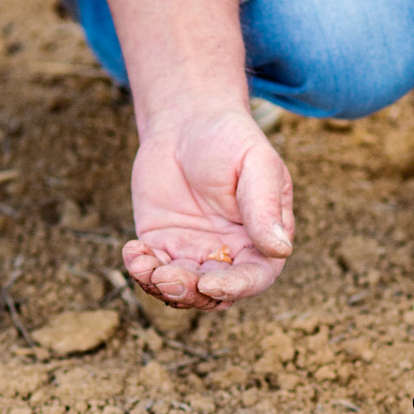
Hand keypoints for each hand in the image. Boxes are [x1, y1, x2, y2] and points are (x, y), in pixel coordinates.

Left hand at [123, 106, 293, 309]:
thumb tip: (281, 250)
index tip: (208, 283)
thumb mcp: (256, 165)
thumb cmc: (230, 139)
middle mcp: (230, 254)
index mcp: (262, 240)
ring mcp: (194, 252)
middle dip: (189, 291)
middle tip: (165, 277)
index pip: (254, 277)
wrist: (187, 121)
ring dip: (160, 286)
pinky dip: (140, 269)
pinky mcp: (162, 244)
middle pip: (213, 292)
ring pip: (180, 288)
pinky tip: (132, 250)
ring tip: (143, 265)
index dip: (234, 288)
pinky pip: (151, 269)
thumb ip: (265, 208)